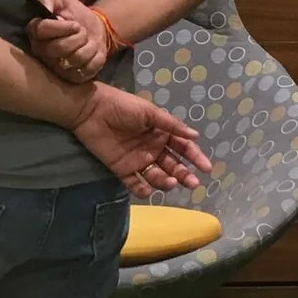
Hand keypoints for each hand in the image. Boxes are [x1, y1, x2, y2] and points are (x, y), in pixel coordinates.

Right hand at [26, 0, 111, 83]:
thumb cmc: (73, 14)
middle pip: (59, 48)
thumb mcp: (60, 0)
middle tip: (81, 30)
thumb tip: (44, 7)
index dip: (61, 27)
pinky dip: (95, 57)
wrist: (93, 28)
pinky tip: (91, 51)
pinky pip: (87, 69)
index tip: (75, 23)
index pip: (41, 31)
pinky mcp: (73, 77)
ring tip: (86, 40)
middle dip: (77, 36)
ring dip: (88, 45)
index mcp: (35, 33)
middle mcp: (42, 53)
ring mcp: (57, 68)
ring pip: (75, 58)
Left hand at [70, 83, 212, 197]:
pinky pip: (135, 183)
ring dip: (166, 181)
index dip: (195, 157)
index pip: (183, 147)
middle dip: (184, 174)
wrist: (91, 110)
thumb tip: (196, 136)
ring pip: (157, 176)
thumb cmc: (122, 107)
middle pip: (173, 165)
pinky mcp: (122, 169)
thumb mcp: (149, 112)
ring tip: (170, 182)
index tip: (206, 168)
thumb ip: (171, 125)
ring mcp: (138, 160)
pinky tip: (148, 190)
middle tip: (192, 183)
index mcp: (161, 133)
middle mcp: (153, 149)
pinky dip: (142, 190)